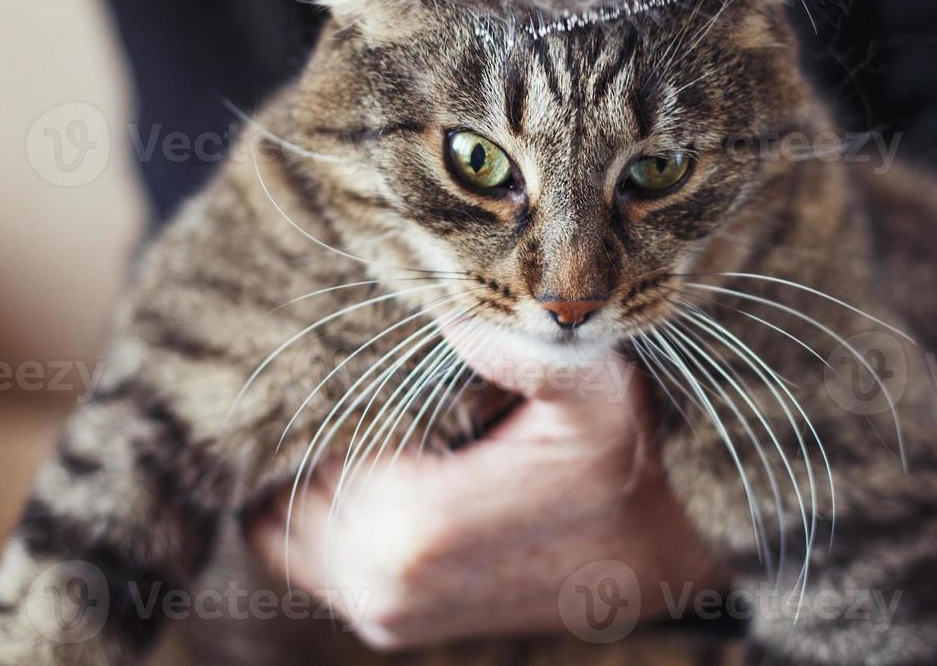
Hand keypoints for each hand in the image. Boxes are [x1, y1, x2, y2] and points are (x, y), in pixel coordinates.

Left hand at [247, 337, 728, 650]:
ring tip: (350, 415)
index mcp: (413, 526)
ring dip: (303, 474)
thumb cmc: (621, 461)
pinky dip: (313, 512)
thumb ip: (521, 348)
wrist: (653, 558)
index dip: (312, 393)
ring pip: (282, 526)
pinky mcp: (386, 622)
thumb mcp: (594, 388)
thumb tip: (449, 314)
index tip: (332, 349)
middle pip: (285, 487)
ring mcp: (381, 611)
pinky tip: (359, 460)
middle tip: (333, 373)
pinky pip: (304, 560)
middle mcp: (381, 584)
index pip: (305, 444)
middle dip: (303, 433)